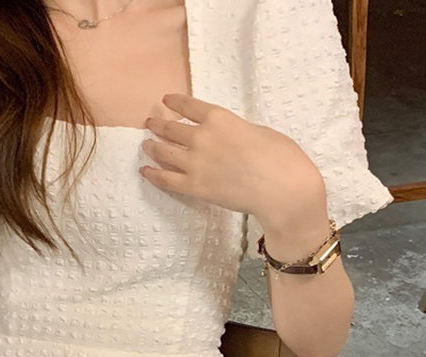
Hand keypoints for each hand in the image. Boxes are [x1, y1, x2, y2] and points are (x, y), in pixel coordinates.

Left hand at [140, 93, 325, 225]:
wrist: (280, 189)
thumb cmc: (280, 158)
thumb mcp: (259, 130)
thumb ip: (236, 131)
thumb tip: (229, 138)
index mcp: (219, 118)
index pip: (189, 106)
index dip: (175, 102)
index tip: (166, 100)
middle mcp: (201, 137)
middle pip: (171, 129)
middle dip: (158, 125)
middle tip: (150, 124)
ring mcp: (194, 163)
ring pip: (164, 152)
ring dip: (152, 147)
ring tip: (146, 145)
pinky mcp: (194, 187)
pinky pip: (166, 179)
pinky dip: (152, 174)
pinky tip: (144, 170)